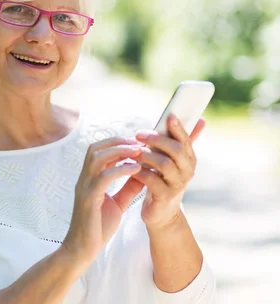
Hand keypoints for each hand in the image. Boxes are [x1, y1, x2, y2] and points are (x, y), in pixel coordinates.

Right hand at [62, 136, 145, 263]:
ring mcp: (84, 187)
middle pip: (95, 148)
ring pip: (97, 158)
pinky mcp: (88, 198)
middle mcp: (84, 179)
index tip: (135, 142)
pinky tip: (136, 169)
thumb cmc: (98, 227)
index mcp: (89, 179)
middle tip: (138, 141)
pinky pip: (103, 177)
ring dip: (119, 151)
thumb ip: (128, 188)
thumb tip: (143, 174)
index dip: (115, 143)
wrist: (83, 249)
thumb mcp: (117, 204)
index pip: (98, 151)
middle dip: (117, 141)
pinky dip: (120, 169)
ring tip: (138, 151)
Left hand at [132, 114, 205, 229]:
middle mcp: (187, 171)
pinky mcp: (165, 196)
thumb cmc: (163, 181)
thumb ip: (180, 141)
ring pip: (164, 164)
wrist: (162, 214)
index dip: (178, 128)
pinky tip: (129, 167)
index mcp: (189, 159)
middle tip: (138, 134)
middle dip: (157, 139)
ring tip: (132, 151)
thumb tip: (200, 119)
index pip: (186, 140)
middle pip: (176, 150)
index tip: (169, 116)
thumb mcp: (172, 160)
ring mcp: (177, 185)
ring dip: (146, 155)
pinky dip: (139, 171)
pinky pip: (151, 180)